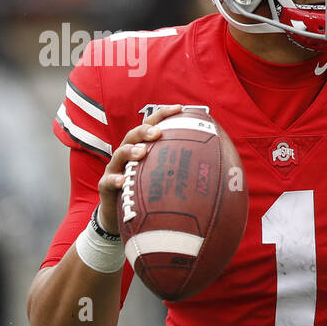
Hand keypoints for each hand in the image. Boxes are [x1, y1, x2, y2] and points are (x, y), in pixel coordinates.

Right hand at [97, 104, 184, 233]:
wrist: (122, 217)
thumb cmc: (149, 194)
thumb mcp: (165, 179)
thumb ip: (184, 170)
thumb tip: (220, 169)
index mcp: (143, 148)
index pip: (151, 126)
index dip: (163, 115)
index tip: (180, 108)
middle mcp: (127, 155)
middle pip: (133, 135)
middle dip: (145, 131)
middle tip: (158, 133)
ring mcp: (115, 169)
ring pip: (119, 154)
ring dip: (130, 151)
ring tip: (142, 152)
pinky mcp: (106, 187)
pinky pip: (108, 182)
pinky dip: (115, 180)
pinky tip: (123, 182)